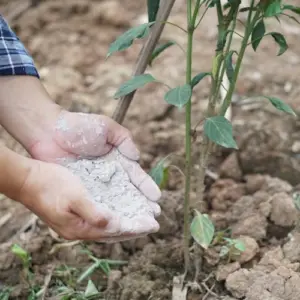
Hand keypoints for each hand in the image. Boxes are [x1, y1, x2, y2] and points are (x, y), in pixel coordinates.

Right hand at [20, 158, 158, 240]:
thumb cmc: (51, 185)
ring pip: (108, 227)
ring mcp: (77, 223)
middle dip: (134, 228)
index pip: (116, 231)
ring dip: (125, 224)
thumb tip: (114, 225)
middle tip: (152, 224)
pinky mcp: (76, 214)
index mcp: (81, 228)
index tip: (153, 224)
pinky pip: (101, 219)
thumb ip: (93, 213)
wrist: (28, 181)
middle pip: (114, 232)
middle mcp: (81, 229)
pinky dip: (114, 216)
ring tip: (140, 220)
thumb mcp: (74, 197)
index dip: (136, 228)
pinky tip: (119, 212)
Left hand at [27, 110, 160, 240]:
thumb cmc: (79, 126)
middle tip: (154, 218)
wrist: (49, 132)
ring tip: (139, 225)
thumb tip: (137, 157)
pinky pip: (96, 204)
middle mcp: (109, 174)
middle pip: (129, 192)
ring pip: (115, 202)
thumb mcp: (108, 127)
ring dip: (127, 213)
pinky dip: (106, 213)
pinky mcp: (81, 190)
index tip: (157, 199)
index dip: (146, 188)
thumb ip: (125, 140)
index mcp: (118, 159)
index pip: (136, 176)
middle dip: (141, 205)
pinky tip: (115, 224)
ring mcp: (95, 184)